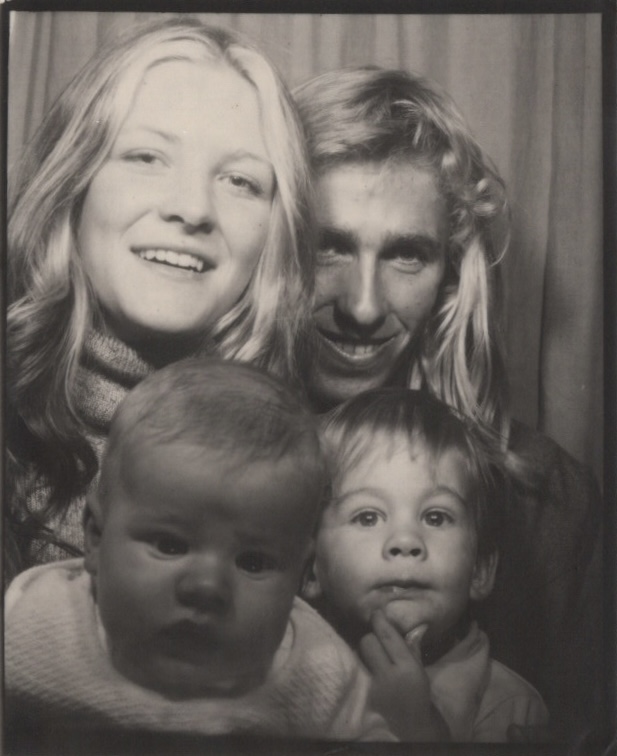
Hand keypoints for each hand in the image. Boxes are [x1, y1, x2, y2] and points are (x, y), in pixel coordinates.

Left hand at [359, 610, 449, 740]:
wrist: (414, 727)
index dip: (379, 620)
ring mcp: (376, 685)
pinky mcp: (366, 693)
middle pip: (369, 641)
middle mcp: (390, 675)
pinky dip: (363, 662)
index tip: (376, 611)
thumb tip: (418, 625)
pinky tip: (369, 663)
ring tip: (373, 650)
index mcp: (407, 666)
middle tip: (377, 636)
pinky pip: (360, 668)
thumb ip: (413, 647)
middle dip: (372, 635)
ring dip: (366, 648)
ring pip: (361, 653)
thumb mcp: (420, 670)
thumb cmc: (418, 694)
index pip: (387, 636)